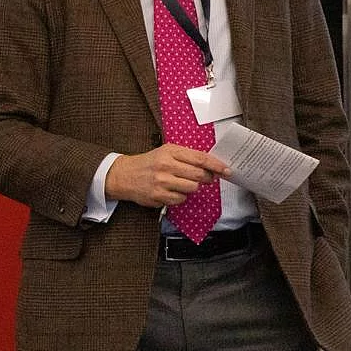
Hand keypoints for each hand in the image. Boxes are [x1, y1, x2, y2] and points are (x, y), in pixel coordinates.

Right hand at [105, 144, 230, 207]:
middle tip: (206, 178)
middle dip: (207, 178)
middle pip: (199, 175)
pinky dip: (180, 197)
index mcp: (170, 151)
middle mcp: (166, 165)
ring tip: (182, 183)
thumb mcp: (166, 152)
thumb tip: (212, 166)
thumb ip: (187, 157)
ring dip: (192, 187)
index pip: (200, 159)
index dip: (217, 165)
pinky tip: (172, 191)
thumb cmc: (149, 163)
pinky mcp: (158, 195)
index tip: (227, 170)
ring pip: (192, 188)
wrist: (124, 175)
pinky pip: (181, 199)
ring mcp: (162, 181)